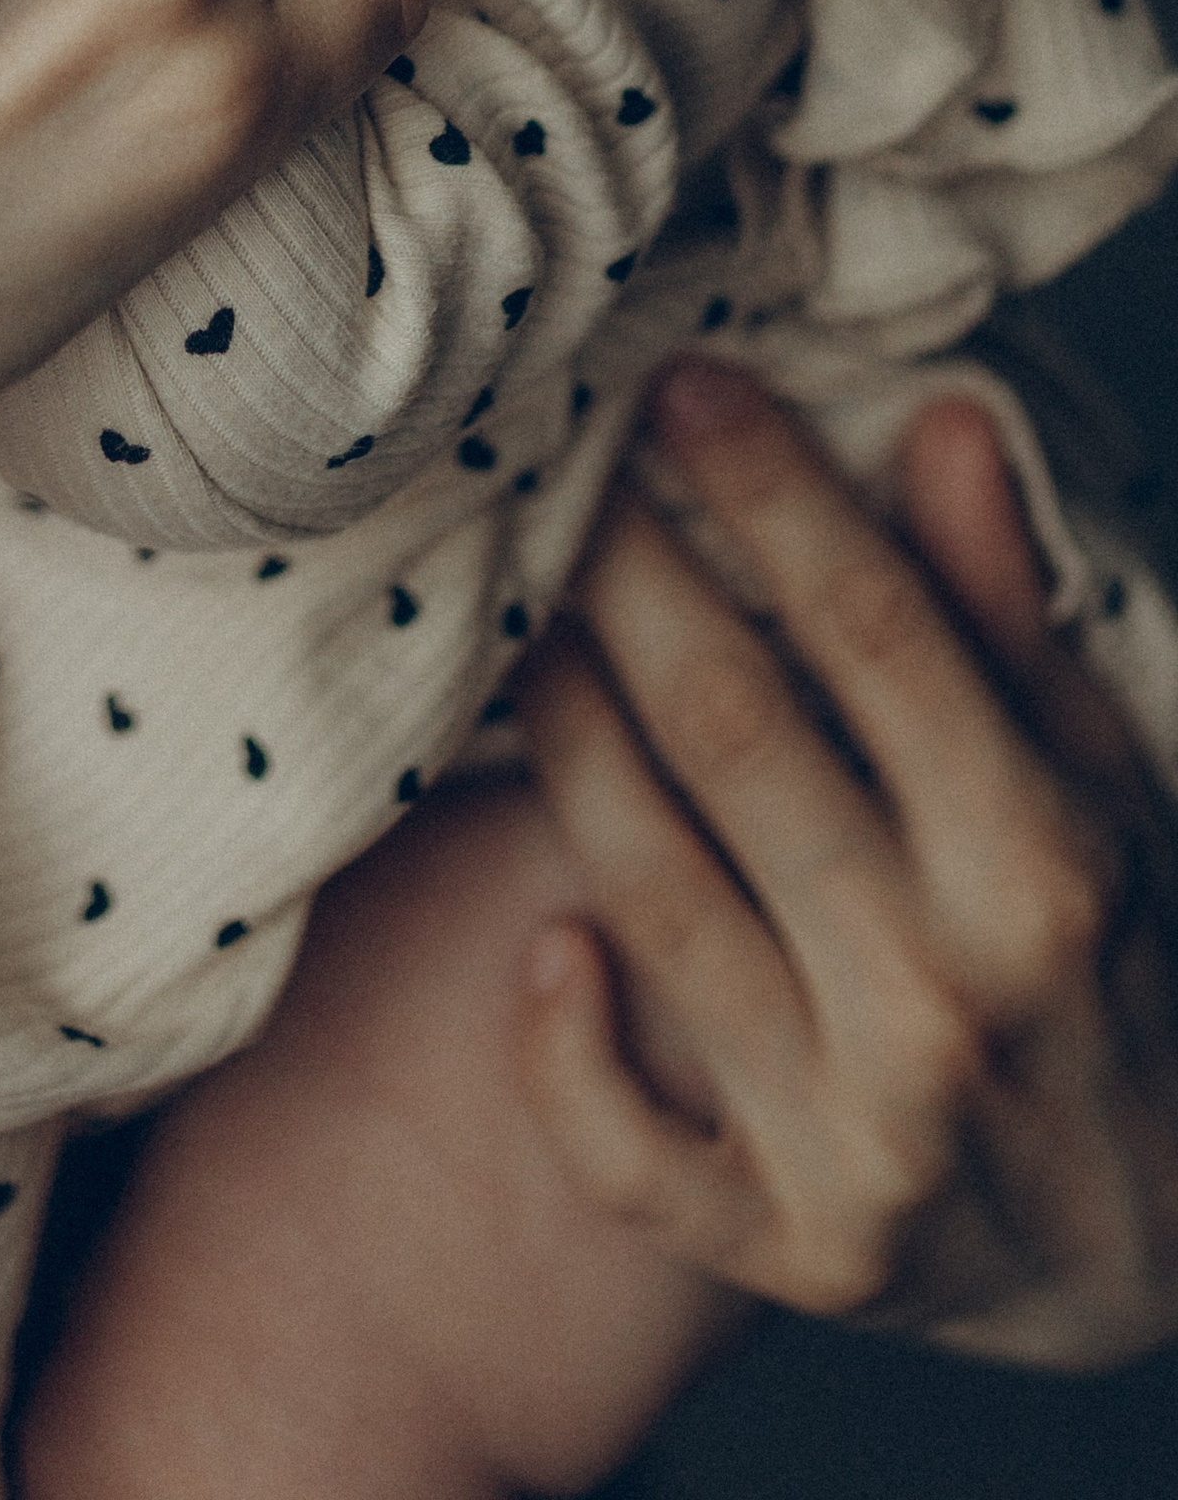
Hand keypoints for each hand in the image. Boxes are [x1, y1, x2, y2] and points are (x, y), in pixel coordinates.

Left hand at [515, 361, 1177, 1365]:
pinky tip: (543, 938)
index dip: (769, 492)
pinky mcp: (792, 1254)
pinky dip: (564, 1049)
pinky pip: (628, 1154)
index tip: (680, 382)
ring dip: (566, 739)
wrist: (1158, 1254)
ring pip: (652, 892)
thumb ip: (1003, 616)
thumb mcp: (1096, 787)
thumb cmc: (1103, 968)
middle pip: (736, 734)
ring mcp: (862, 1140)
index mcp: (1043, 867)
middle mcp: (948, 999)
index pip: (878, 633)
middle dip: (632, 575)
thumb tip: (943, 421)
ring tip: (522, 624)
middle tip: (558, 465)